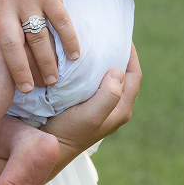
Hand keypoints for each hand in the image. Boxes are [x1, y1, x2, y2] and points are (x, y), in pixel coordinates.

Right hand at [44, 44, 141, 169]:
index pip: (134, 74)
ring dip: (104, 61)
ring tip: (93, 42)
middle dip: (118, 54)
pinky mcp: (87, 106)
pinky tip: (79, 61)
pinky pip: (95, 83)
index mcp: (121, 108)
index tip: (120, 33)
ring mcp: (101, 107)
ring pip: (109, 78)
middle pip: (124, 74)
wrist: (49, 151)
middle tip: (105, 34)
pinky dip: (92, 70)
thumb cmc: (69, 133)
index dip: (130, 53)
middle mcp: (114, 108)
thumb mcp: (90, 116)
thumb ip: (108, 96)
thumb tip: (118, 71)